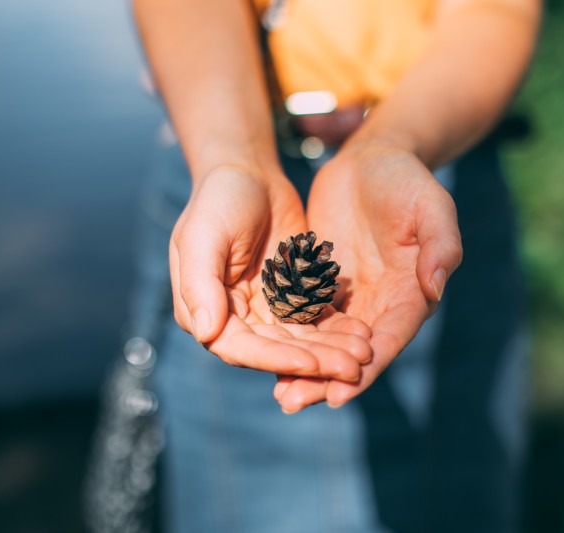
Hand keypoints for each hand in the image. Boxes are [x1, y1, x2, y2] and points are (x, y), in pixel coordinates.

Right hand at [169, 165, 372, 382]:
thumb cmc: (218, 199)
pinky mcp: (293, 297)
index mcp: (205, 312)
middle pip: (277, 351)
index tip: (310, 363)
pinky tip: (364, 333)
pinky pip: (316, 320)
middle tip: (353, 367)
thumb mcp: (202, 234)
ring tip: (364, 353)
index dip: (275, 360)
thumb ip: (199, 283)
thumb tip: (205, 332)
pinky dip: (337, 328)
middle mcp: (235, 320)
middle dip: (315, 361)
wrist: (249, 173)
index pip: (241, 349)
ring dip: (332, 350)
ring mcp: (266, 311)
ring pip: (301, 341)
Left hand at [274, 146, 461, 412]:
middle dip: (326, 379)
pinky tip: (266, 355)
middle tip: (293, 402)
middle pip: (355, 351)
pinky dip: (291, 338)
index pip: (389, 338)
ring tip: (279, 394)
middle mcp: (383, 304)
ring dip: (305, 368)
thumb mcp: (432, 205)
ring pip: (328, 342)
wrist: (373, 160)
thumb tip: (436, 288)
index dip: (366, 368)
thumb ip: (440, 245)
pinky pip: (307, 317)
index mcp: (412, 293)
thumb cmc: (407, 180)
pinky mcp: (324, 285)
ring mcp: (352, 297)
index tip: (339, 393)